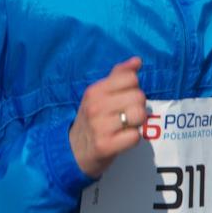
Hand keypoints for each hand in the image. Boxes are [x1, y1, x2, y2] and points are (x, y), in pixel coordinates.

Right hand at [68, 57, 146, 178]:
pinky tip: (122, 139)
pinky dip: (133, 138)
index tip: (124, 99)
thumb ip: (119, 76)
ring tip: (125, 126)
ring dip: (137, 123)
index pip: (131, 78)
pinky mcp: (104, 146)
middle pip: (138, 96)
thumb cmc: (91, 120)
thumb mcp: (98, 95)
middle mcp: (95, 107)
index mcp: (95, 91)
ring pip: (139, 115)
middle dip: (138, 106)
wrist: (72, 151)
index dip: (134, 88)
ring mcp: (99, 127)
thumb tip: (137, 60)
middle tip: (126, 115)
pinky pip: (135, 136)